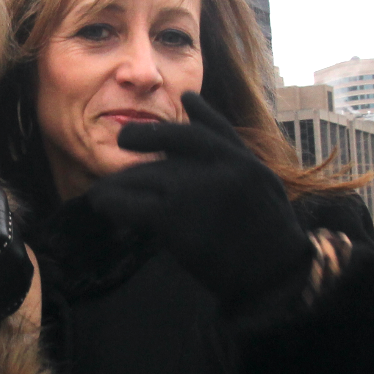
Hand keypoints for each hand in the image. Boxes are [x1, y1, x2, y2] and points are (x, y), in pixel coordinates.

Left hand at [86, 91, 309, 311]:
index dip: (198, 111)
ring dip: (119, 184)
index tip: (184, 96)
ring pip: (145, 176)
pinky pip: (131, 204)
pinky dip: (111, 203)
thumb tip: (208, 117)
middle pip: (170, 149)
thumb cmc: (267, 237)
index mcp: (243, 162)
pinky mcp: (174, 217)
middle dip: (142, 145)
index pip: (213, 128)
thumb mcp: (263, 186)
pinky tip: (100, 204)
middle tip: (120, 145)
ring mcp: (196, 190)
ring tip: (100, 193)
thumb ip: (237, 154)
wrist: (273, 277)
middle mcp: (220, 168)